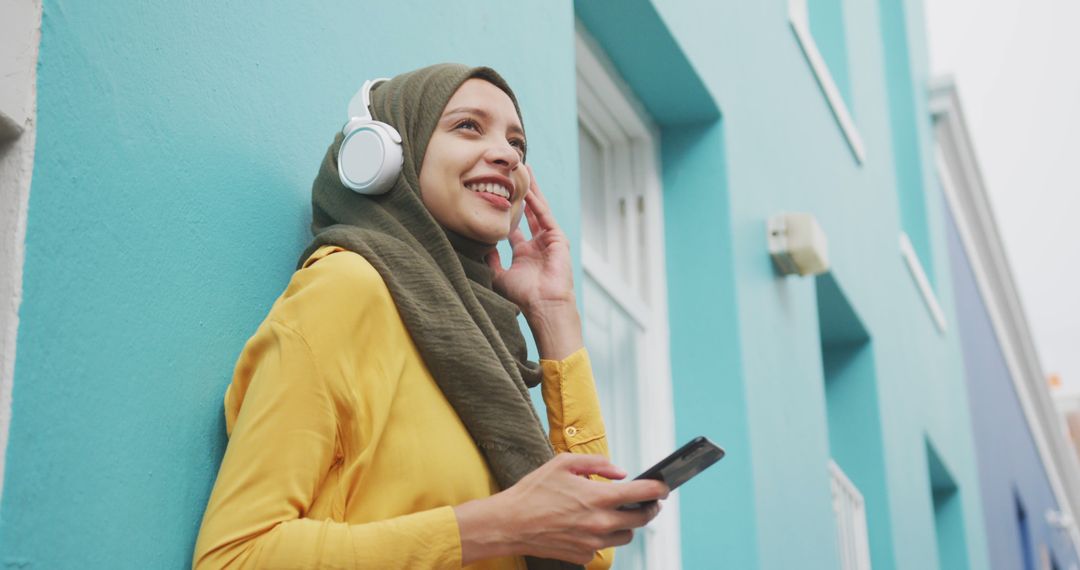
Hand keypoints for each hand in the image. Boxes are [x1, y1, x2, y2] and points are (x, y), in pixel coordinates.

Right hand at [454, 454, 668, 564]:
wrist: (509, 524)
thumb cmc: (533, 491)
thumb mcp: (563, 464)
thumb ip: (597, 463)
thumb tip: (620, 472)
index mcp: (598, 497)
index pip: (643, 493)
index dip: (659, 489)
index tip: (665, 487)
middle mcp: (600, 522)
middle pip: (642, 519)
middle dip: (649, 508)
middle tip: (649, 501)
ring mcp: (593, 542)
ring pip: (626, 535)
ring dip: (626, 523)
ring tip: (615, 511)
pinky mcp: (583, 555)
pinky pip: (603, 545)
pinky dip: (602, 535)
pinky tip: (588, 524)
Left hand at [486, 165, 574, 317]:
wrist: (544, 305)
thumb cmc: (524, 295)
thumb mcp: (500, 276)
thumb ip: (491, 262)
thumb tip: (480, 248)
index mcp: (525, 253)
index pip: (516, 228)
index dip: (509, 213)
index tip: (499, 199)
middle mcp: (538, 244)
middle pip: (530, 213)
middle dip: (523, 194)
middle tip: (516, 175)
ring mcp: (549, 240)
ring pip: (539, 210)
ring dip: (532, 191)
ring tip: (525, 172)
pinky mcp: (558, 239)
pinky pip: (545, 217)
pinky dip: (537, 204)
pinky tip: (528, 192)